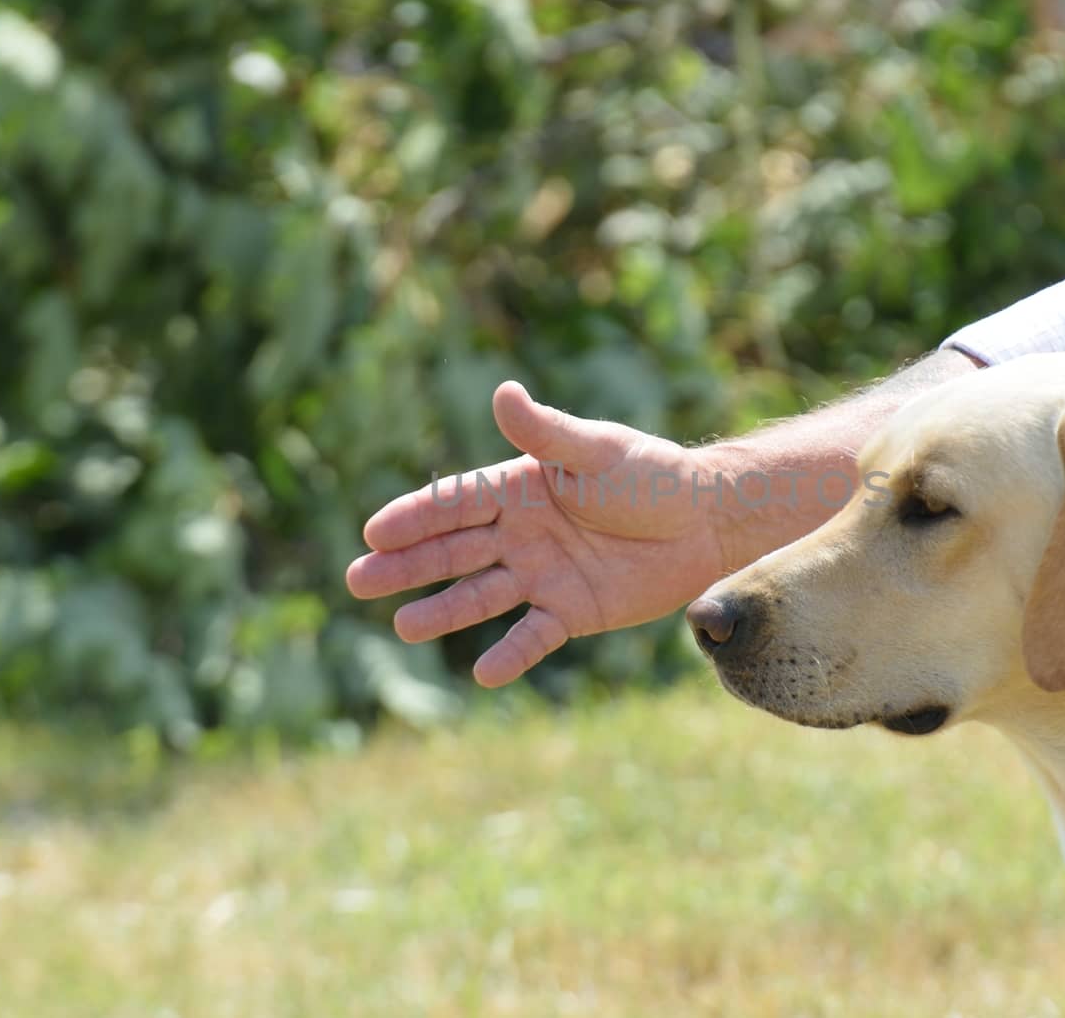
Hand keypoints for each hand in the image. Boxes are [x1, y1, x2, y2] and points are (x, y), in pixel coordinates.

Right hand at [346, 382, 730, 686]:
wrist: (705, 520)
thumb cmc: (651, 474)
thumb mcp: (596, 450)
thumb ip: (547, 432)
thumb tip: (503, 392)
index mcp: (518, 488)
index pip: (454, 504)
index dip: (414, 518)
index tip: (373, 532)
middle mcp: (521, 533)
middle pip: (453, 551)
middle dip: (407, 566)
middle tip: (359, 581)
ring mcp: (542, 575)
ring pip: (480, 595)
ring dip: (443, 611)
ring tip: (403, 627)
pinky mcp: (572, 612)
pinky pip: (533, 636)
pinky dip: (510, 655)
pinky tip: (482, 673)